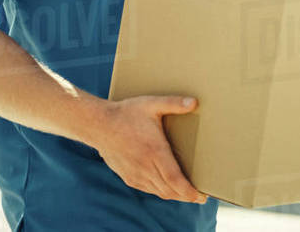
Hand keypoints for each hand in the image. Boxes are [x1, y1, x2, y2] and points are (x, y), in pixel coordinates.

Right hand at [91, 95, 206, 203]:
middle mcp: (145, 167)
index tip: (201, 196)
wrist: (98, 125)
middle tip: (201, 196)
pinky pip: (148, 189)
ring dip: (175, 195)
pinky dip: (161, 191)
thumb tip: (194, 102)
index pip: (174, 180)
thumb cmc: (126, 113)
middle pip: (170, 191)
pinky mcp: (128, 177)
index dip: (189, 192)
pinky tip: (168, 188)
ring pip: (159, 192)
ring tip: (188, 193)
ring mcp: (135, 174)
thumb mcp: (151, 104)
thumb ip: (174, 103)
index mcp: (154, 152)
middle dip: (187, 196)